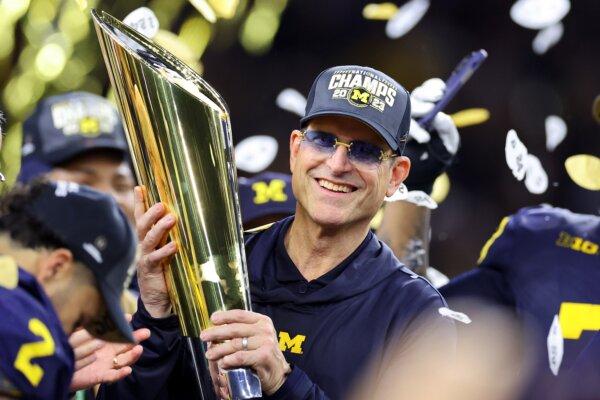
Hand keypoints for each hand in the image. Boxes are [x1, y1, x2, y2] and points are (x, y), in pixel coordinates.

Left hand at [69, 321, 150, 390]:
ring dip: (132, 355)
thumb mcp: (75, 336)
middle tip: (146, 332)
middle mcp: (108, 353)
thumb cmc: (70, 351)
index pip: (118, 332)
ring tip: (138, 349)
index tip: (129, 317)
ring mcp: (106, 364)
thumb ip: (83, 326)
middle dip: (137, 338)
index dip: (124, 325)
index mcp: (105, 341)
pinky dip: (121, 374)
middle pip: (127, 345)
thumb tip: (87, 312)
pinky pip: (112, 376)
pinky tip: (128, 370)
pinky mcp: (100, 376)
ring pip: (123, 360)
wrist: (61, 371)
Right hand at [134, 186, 177, 317]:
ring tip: (171, 218)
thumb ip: (173, 238)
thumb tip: (187, 220)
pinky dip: (165, 252)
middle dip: (151, 213)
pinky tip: (174, 246)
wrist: (158, 301)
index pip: (142, 218)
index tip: (140, 187)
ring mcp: (146, 258)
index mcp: (149, 240)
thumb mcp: (169, 252)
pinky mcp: (150, 271)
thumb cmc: (167, 273)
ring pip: (148, 239)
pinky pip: (155, 259)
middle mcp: (145, 246)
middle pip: (143, 225)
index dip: (140, 203)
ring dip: (160, 228)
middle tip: (162, 204)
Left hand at [200, 310, 290, 395]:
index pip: (240, 315)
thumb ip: (241, 332)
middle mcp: (264, 329)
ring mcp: (265, 342)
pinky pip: (241, 357)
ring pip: (236, 344)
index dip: (225, 316)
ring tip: (209, 354)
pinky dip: (229, 360)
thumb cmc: (262, 354)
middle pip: (235, 329)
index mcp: (262, 321)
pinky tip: (222, 362)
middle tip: (203, 336)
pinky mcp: (264, 356)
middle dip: (217, 333)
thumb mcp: (256, 338)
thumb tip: (216, 330)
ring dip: (219, 349)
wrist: (278, 373)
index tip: (212, 319)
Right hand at [404, 78, 459, 193]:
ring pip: (405, 113)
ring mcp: (402, 122)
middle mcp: (414, 111)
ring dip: (416, 121)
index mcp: (429, 106)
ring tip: (426, 136)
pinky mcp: (394, 134)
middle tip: (432, 108)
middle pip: (415, 98)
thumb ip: (447, 127)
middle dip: (424, 99)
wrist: (428, 169)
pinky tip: (422, 140)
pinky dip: (412, 133)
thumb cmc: (441, 149)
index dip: (432, 87)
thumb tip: (439, 117)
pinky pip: (397, 129)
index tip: (441, 91)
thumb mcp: (449, 139)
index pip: (429, 89)